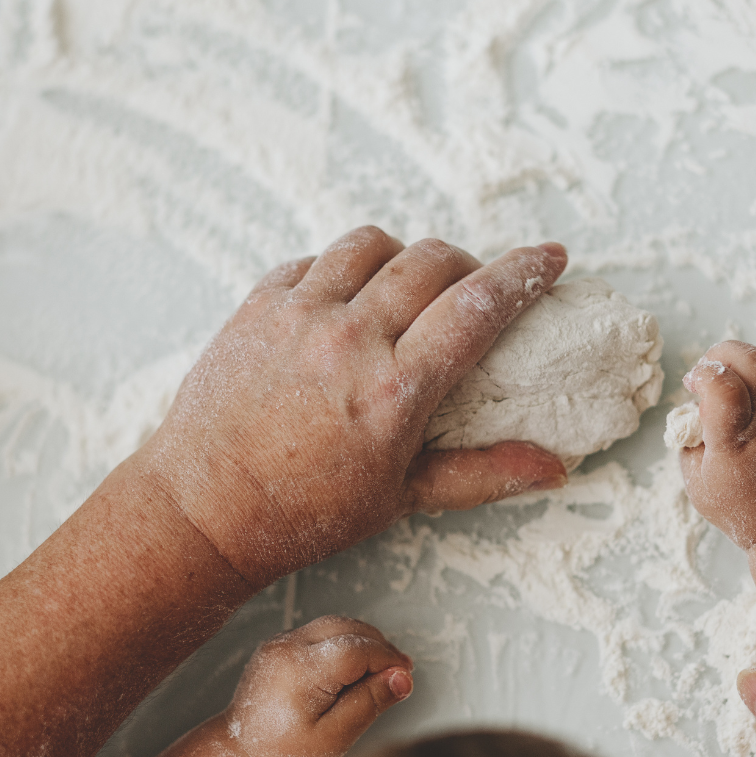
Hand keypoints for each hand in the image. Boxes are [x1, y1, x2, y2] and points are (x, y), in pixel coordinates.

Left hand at [142, 226, 568, 587]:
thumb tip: (551, 467)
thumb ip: (482, 474)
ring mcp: (299, 314)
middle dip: (468, 265)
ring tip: (407, 289)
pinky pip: (315, 259)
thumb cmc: (305, 512)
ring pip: (373, 244)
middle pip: (432, 261)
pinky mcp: (258, 304)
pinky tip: (347, 300)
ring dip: (404, 257)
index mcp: (395, 389)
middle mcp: (350, 338)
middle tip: (472, 290)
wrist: (204, 508)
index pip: (479, 306)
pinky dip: (344, 269)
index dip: (525, 274)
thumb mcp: (402, 498)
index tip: (550, 258)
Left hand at [225, 616, 412, 756]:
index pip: (357, 649)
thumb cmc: (286, 751)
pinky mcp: (280, 643)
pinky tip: (354, 670)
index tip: (406, 677)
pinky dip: (345, 643)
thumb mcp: (335, 737)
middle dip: (380, 646)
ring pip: (336, 624)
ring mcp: (280, 641)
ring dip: (364, 641)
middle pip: (349, 628)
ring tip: (380, 672)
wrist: (241, 752)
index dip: (387, 659)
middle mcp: (287, 647)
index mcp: (299, 672)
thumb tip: (403, 677)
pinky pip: (322, 632)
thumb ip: (370, 703)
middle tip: (399, 673)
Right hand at [680, 341, 755, 547]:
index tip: (691, 384)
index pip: (724, 386)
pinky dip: (755, 382)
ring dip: (741, 362)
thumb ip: (690, 440)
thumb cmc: (739, 509)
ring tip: (724, 383)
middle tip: (707, 371)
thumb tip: (692, 407)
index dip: (704, 373)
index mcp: (735, 444)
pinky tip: (742, 405)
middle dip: (723, 353)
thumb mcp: (697, 481)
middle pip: (754, 361)